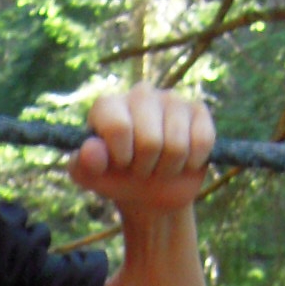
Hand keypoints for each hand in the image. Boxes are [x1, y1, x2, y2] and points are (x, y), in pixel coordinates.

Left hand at [68, 84, 213, 216]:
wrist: (149, 192)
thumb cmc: (115, 178)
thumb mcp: (91, 178)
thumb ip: (83, 165)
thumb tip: (91, 150)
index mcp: (108, 105)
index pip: (118, 127)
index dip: (122, 157)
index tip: (120, 164)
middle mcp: (140, 93)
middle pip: (150, 141)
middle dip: (145, 166)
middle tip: (140, 168)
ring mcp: (171, 99)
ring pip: (177, 145)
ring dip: (168, 167)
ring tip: (159, 165)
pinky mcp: (198, 110)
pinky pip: (202, 141)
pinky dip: (191, 162)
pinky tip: (182, 160)